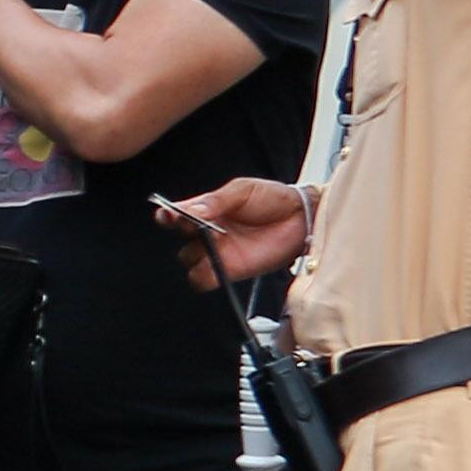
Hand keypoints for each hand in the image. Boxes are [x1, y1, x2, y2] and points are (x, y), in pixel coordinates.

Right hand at [157, 177, 308, 293]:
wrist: (302, 218)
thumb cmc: (273, 199)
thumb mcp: (243, 191)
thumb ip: (216, 201)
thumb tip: (192, 211)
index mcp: (206, 209)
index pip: (176, 215)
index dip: (168, 216)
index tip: (169, 216)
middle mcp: (207, 232)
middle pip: (180, 240)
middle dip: (185, 234)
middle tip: (199, 226)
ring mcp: (217, 253)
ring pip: (188, 261)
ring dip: (195, 255)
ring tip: (213, 243)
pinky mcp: (229, 271)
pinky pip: (205, 279)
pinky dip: (204, 276)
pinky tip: (215, 264)